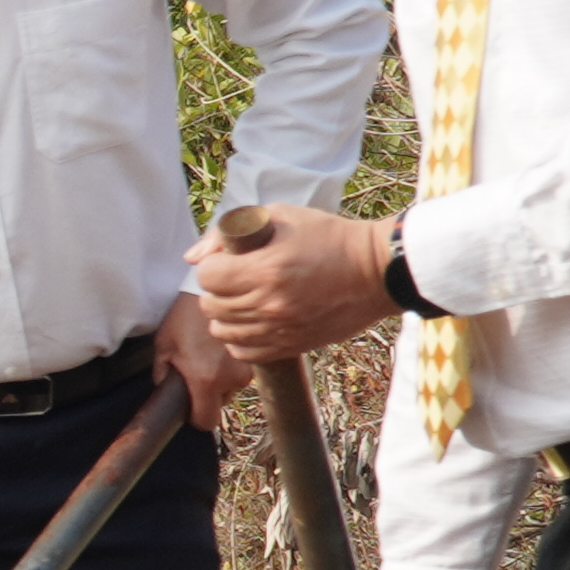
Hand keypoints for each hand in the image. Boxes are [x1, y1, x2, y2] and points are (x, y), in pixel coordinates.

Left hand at [159, 289, 245, 431]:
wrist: (211, 291)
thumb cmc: (184, 317)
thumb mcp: (164, 346)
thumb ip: (162, 375)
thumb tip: (165, 391)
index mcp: (206, 380)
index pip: (206, 422)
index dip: (194, 418)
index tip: (188, 407)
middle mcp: (231, 379)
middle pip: (219, 404)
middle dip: (207, 394)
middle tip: (196, 370)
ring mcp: (247, 368)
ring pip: (232, 388)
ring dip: (221, 380)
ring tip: (209, 356)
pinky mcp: (257, 357)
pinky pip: (241, 372)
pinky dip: (231, 367)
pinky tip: (220, 350)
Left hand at [191, 203, 392, 364]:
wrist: (376, 271)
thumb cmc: (328, 237)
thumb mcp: (281, 217)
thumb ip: (230, 232)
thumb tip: (192, 258)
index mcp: (265, 269)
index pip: (207, 277)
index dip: (213, 265)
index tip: (228, 260)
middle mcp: (269, 304)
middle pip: (211, 306)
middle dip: (217, 289)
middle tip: (236, 278)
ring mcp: (280, 330)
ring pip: (222, 332)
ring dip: (226, 315)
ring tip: (244, 300)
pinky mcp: (292, 346)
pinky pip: (244, 353)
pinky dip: (241, 338)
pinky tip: (254, 320)